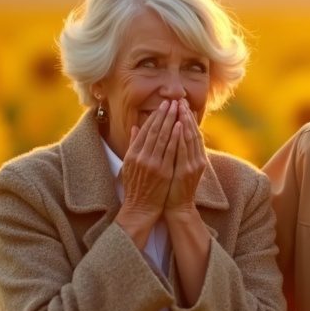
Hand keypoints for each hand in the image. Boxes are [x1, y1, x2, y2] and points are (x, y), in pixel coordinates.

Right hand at [115, 100, 178, 247]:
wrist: (140, 209)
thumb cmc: (136, 187)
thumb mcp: (130, 165)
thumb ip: (134, 145)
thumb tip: (135, 127)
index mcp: (133, 154)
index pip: (145, 131)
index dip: (154, 117)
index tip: (162, 106)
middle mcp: (141, 157)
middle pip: (154, 131)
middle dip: (163, 114)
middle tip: (171, 101)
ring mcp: (152, 164)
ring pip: (163, 137)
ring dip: (171, 121)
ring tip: (177, 108)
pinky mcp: (163, 172)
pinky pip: (171, 150)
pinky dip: (175, 137)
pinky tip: (180, 126)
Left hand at [164, 100, 207, 215]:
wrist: (177, 208)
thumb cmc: (174, 188)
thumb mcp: (178, 167)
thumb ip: (178, 151)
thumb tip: (174, 136)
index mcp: (196, 158)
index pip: (194, 133)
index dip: (189, 118)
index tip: (182, 105)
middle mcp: (198, 159)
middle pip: (193, 132)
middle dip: (186, 115)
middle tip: (180, 100)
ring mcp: (193, 165)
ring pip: (190, 138)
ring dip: (185, 121)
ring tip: (180, 107)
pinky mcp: (186, 171)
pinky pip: (184, 150)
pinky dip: (182, 136)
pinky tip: (179, 125)